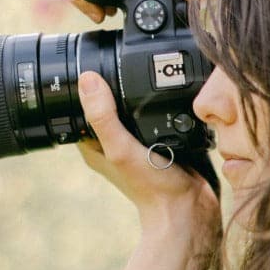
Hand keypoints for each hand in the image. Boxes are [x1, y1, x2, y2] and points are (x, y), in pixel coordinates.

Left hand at [76, 71, 221, 249]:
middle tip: (124, 61)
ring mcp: (138, 142)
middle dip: (115, 82)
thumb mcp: (121, 149)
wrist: (190, 209)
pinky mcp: (161, 141)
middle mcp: (113, 142)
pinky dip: (160, 103)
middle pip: (108, 102)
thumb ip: (104, 117)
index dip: (83, 83)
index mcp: (94, 144)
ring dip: (140, 92)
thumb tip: (87, 79)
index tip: (93, 60)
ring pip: (133, 106)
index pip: (79, 105)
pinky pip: (156, 113)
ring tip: (148, 74)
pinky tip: (170, 92)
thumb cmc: (152, 187)